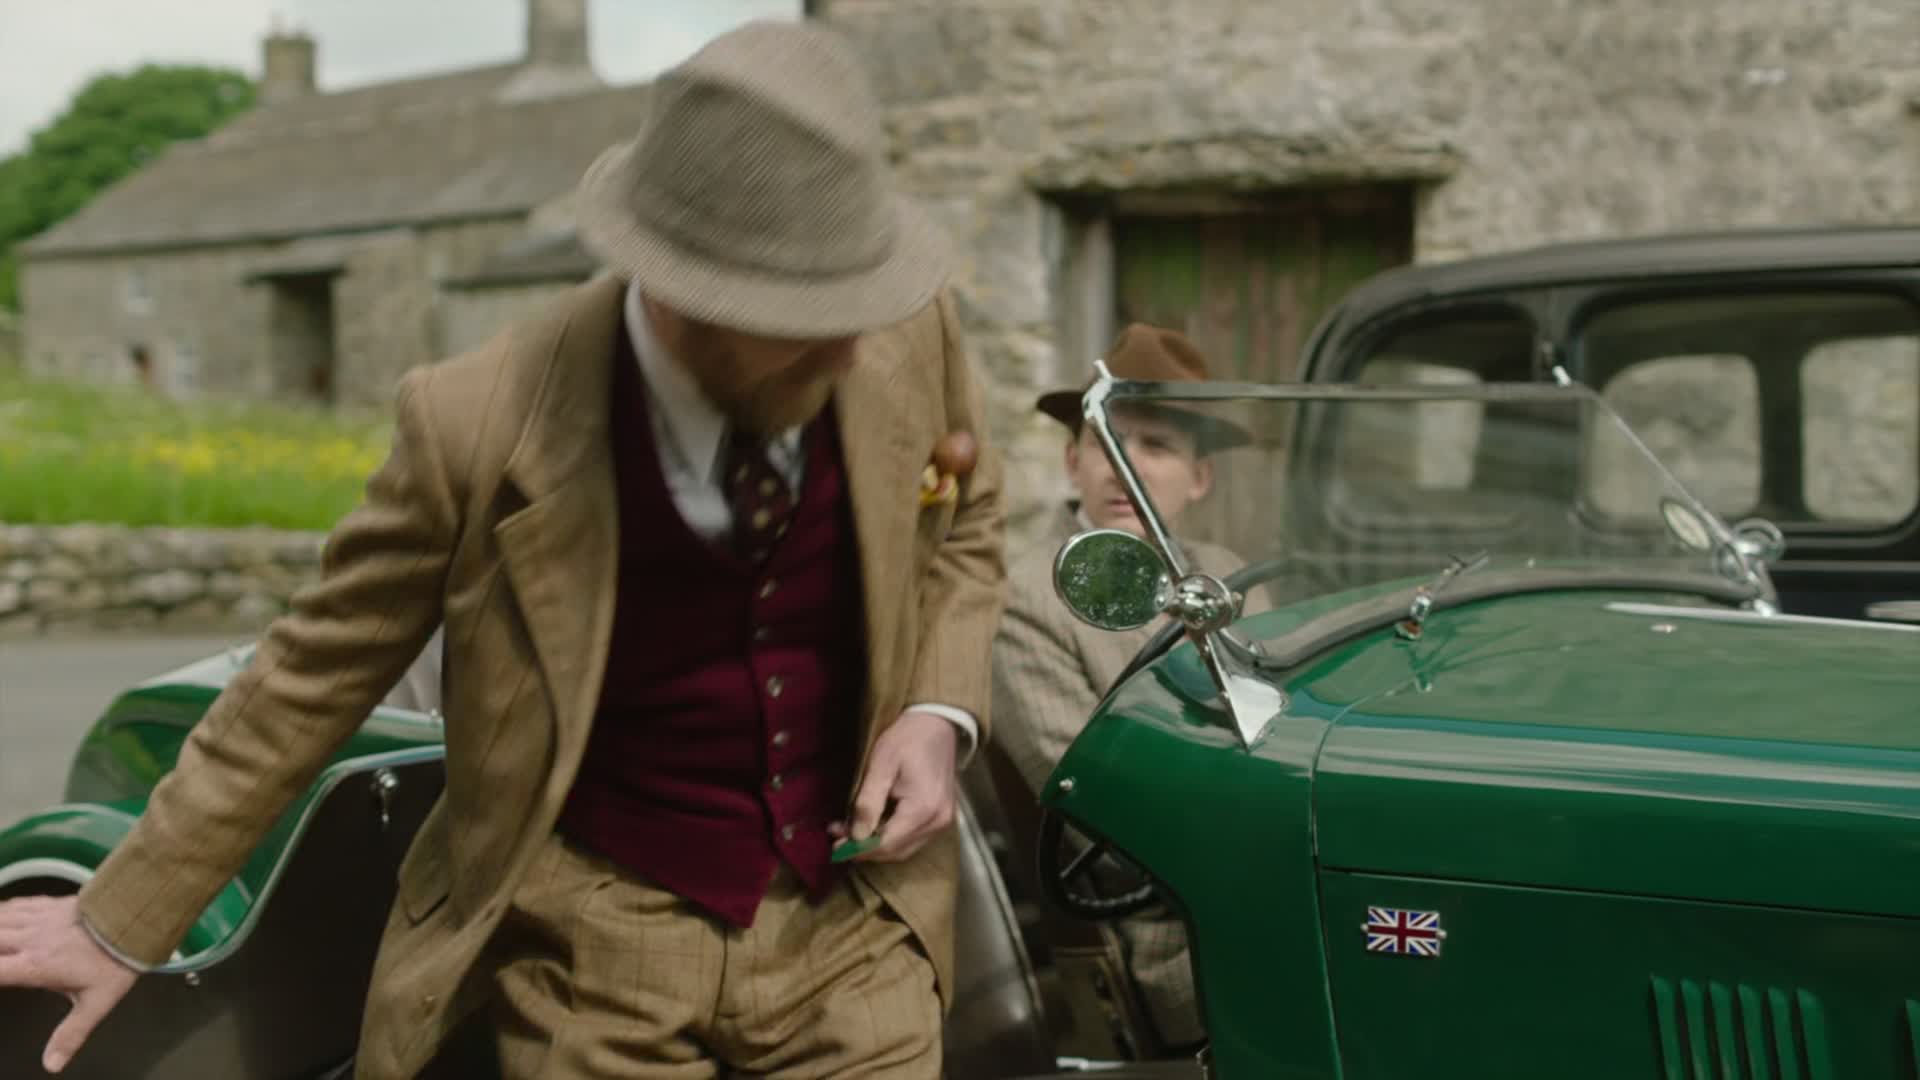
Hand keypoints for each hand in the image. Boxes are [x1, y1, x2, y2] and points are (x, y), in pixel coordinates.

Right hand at [0, 895, 138, 1072]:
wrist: (138, 916)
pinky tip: (2, 915)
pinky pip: (16, 905)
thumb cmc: (117, 960)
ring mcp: (38, 919)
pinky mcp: (49, 904)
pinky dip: (3, 911)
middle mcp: (29, 940)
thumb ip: (71, 1034)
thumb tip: (52, 1065)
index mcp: (35, 966)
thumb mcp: (96, 1004)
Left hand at [835, 709, 957, 861]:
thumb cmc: (907, 739)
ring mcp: (942, 822)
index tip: (835, 846)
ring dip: (876, 846)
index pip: (887, 843)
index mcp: (923, 808)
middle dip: (865, 849)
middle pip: (896, 851)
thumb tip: (856, 835)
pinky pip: (913, 839)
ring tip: (850, 832)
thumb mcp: (881, 765)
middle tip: (838, 838)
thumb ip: (868, 802)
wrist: (937, 724)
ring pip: (904, 849)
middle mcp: (937, 821)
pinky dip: (891, 838)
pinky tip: (873, 826)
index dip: (859, 849)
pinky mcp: (941, 818)